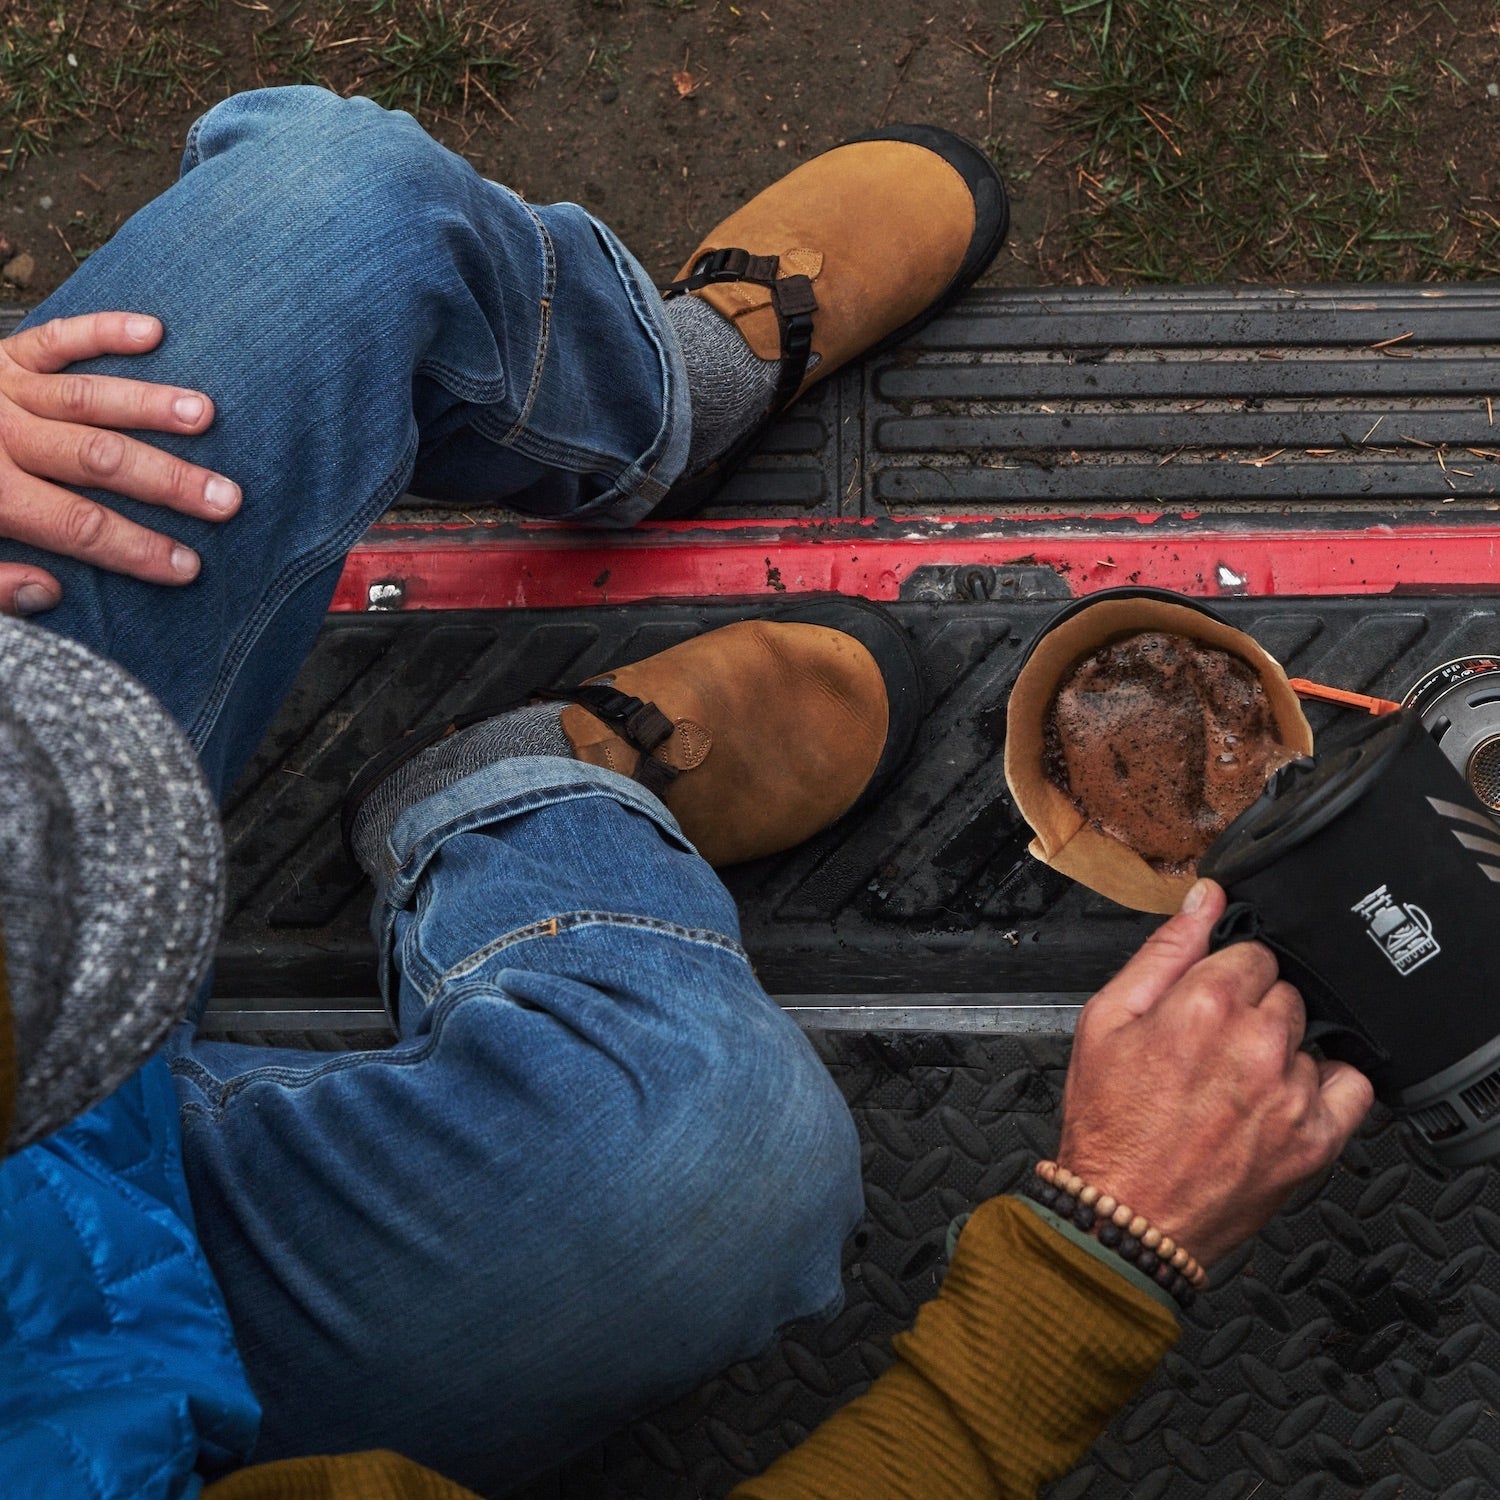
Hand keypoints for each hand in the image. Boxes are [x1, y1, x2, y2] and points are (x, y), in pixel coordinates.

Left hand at [0, 312, 241, 613]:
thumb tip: (49, 591)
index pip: (77, 526)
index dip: (135, 549)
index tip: (188, 567)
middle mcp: (2, 437)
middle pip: (98, 460)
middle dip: (168, 481)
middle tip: (226, 499)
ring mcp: (4, 389)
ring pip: (88, 399)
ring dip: (151, 406)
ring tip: (205, 415)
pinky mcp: (4, 355)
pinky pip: (56, 339)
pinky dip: (103, 331)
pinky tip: (153, 331)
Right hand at [1056, 878, 1373, 1267]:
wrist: (1127, 1213)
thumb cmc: (1110, 1122)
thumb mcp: (1106, 1019)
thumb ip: (1164, 951)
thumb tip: (1203, 899)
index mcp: (1203, 1005)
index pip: (1252, 952)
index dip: (1224, 974)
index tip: (1206, 1001)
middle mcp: (1256, 1044)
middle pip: (1285, 991)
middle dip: (1252, 1008)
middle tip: (1212, 1047)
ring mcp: (1291, 1093)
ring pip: (1310, 1036)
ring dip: (1282, 1050)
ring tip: (1236, 1082)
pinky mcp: (1316, 1139)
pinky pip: (1352, 1085)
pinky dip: (1327, 1084)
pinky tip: (1284, 1096)